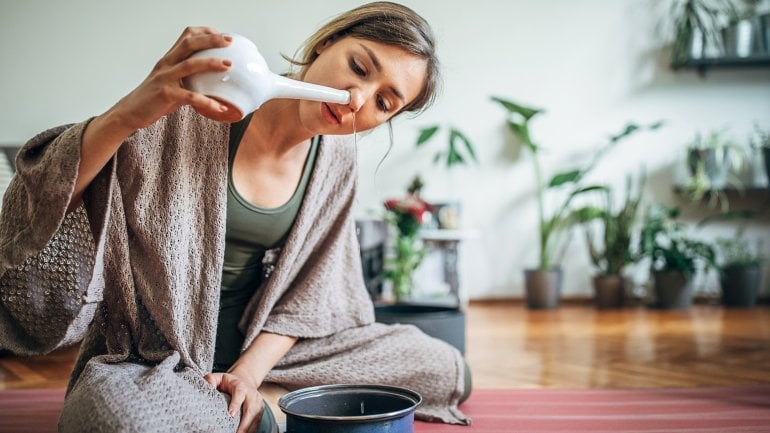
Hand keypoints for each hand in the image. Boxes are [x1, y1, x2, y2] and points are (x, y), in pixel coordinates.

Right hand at [108, 26, 238, 130]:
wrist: (131, 112)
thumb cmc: (155, 98)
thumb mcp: (171, 82)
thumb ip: (188, 77)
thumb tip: (212, 79)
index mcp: (169, 59)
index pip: (186, 37)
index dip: (205, 32)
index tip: (222, 35)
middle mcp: (166, 65)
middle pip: (189, 44)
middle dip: (210, 40)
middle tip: (229, 41)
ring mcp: (165, 78)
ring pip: (189, 65)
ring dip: (211, 63)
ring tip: (228, 65)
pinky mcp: (165, 95)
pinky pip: (190, 96)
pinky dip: (207, 101)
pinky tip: (220, 106)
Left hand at [205, 371, 263, 432]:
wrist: (246, 379)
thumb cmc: (228, 382)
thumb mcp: (218, 377)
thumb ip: (211, 380)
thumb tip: (207, 386)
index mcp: (240, 385)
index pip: (239, 393)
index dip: (236, 403)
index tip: (231, 414)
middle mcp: (251, 393)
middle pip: (251, 409)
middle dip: (244, 423)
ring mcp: (258, 402)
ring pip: (255, 417)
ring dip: (248, 428)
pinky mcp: (260, 409)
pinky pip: (257, 422)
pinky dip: (251, 429)